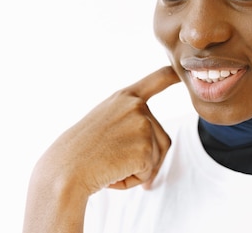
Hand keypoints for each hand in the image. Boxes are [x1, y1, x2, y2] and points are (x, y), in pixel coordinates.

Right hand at [44, 65, 179, 194]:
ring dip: (137, 170)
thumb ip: (129, 124)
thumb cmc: (80, 152)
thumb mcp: (104, 124)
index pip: (157, 79)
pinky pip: (149, 173)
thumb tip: (154, 150)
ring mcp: (142, 124)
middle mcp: (136, 106)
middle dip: (145, 159)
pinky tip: (113, 174)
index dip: (175, 76)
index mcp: (124, 97)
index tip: (186, 71)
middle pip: (162, 139)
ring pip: (156, 158)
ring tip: (110, 165)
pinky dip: (133, 180)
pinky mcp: (145, 148)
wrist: (65, 169)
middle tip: (111, 159)